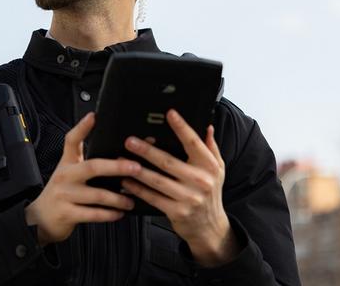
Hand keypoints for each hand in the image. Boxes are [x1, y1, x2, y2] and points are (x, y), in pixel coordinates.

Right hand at [25, 112, 140, 245]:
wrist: (41, 218)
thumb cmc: (62, 192)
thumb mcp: (69, 172)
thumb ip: (86, 161)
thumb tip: (115, 153)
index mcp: (67, 163)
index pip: (72, 141)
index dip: (82, 127)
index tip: (94, 117)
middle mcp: (65, 176)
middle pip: (91, 166)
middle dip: (116, 167)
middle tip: (135, 167)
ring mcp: (65, 195)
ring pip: (97, 195)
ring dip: (117, 198)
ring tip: (130, 200)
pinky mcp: (67, 213)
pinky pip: (93, 214)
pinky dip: (109, 214)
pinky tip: (119, 213)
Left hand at [121, 109, 240, 266]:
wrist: (210, 227)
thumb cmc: (210, 193)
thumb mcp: (217, 170)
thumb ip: (210, 148)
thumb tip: (207, 126)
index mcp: (210, 166)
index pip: (194, 143)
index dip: (182, 128)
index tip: (169, 114)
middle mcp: (200, 181)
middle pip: (169, 162)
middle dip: (147, 150)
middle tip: (130, 141)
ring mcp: (188, 198)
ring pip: (157, 180)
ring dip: (137, 169)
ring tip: (121, 160)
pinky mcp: (176, 211)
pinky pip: (153, 197)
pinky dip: (138, 189)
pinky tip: (126, 181)